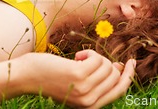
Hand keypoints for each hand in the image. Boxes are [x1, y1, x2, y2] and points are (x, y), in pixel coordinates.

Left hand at [16, 50, 135, 107]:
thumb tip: (118, 67)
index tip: (131, 61)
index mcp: (91, 106)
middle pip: (115, 75)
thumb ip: (97, 80)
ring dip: (94, 57)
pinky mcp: (79, 76)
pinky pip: (97, 58)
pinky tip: (75, 57)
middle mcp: (90, 101)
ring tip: (77, 60)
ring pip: (106, 65)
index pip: (120, 90)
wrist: (27, 77)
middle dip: (105, 62)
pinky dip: (88, 53)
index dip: (128, 75)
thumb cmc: (52, 77)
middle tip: (88, 60)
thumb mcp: (78, 82)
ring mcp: (85, 89)